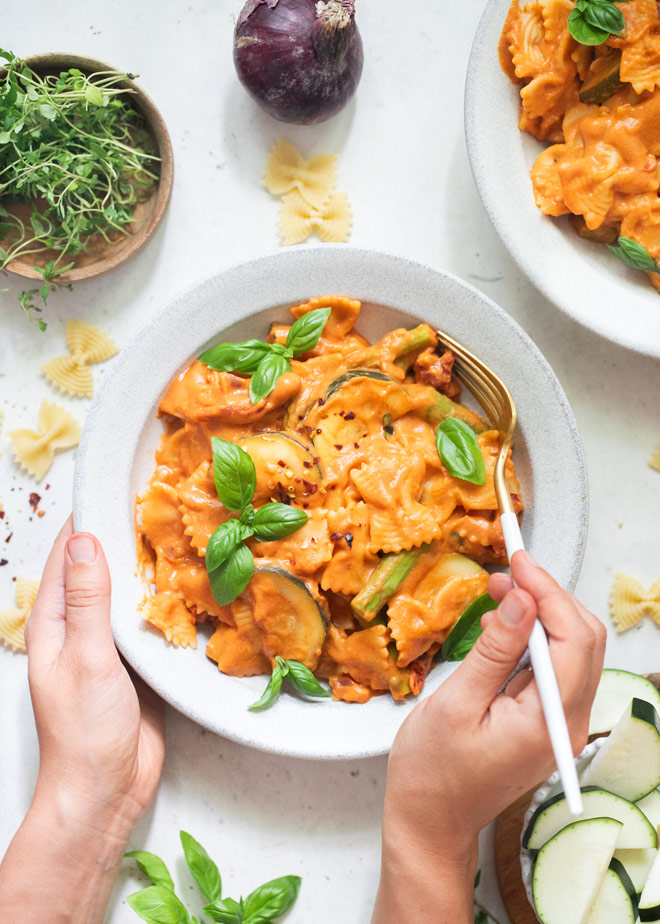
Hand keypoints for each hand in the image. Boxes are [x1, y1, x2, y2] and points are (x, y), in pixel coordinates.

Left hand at [0, 517, 164, 923]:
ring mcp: (111, 646)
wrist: (107, 790)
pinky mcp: (140, 663)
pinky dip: (168, 603)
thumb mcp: (85, 658)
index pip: (67, 557)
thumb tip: (83, 541)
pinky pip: (152, 623)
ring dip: (151, 570)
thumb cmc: (84, 731)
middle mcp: (80, 628)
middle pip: (102, 570)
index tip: (118, 487)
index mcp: (54, 623)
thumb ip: (88, 601)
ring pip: (131, 595)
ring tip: (184, 535)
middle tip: (164, 506)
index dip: (89, 521)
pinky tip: (193, 586)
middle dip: (127, 539)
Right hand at [372, 550, 605, 923]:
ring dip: (541, 613)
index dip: (549, 591)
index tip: (518, 558)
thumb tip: (522, 599)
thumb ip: (494, 650)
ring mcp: (559, 724)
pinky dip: (534, 637)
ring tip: (500, 590)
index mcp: (548, 722)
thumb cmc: (432, 772)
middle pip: (583, 641)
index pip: (573, 640)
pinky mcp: (545, 722)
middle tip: (507, 570)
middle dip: (548, 596)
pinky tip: (505, 623)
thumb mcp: (455, 703)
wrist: (430, 822)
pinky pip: (553, 668)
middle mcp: (566, 723)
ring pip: (573, 651)